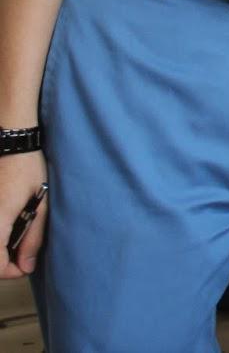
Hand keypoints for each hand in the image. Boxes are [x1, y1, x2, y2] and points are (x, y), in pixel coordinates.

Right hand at [0, 152, 48, 277]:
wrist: (11, 142)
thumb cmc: (28, 168)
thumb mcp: (40, 204)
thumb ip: (32, 238)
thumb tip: (27, 266)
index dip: (11, 272)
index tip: (25, 266)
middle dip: (3, 261)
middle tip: (21, 252)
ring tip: (15, 234)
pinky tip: (7, 222)